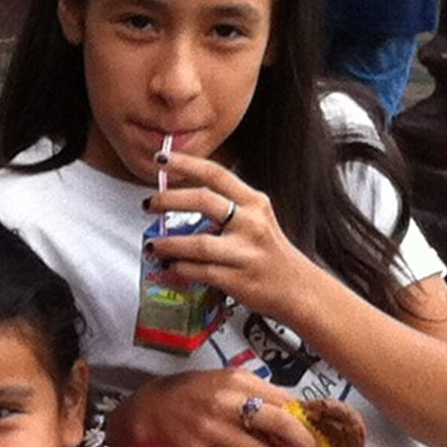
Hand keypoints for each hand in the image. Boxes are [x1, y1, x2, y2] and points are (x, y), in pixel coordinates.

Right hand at [111, 369, 320, 446]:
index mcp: (238, 381)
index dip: (304, 422)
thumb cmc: (198, 393)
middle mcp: (225, 403)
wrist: (154, 407)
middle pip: (278, 425)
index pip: (283, 402)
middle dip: (302, 445)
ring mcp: (210, 429)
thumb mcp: (230, 381)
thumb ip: (263, 393)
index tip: (316, 437)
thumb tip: (299, 414)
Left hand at [144, 152, 338, 324]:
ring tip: (153, 244)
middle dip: (168, 200)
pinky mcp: (237, 279)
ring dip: (168, 244)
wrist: (298, 288)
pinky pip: (199, 271)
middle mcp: (251, 223)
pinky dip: (180, 268)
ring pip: (197, 243)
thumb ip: (226, 207)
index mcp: (254, 202)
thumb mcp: (257, 219)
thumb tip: (181, 200)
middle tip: (149, 204)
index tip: (161, 158)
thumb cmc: (270, 253)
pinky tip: (171, 266)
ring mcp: (244, 252)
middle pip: (203, 201)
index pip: (216, 174)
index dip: (186, 163)